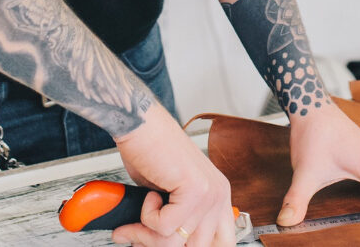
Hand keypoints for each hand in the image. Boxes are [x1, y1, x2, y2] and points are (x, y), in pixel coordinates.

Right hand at [109, 103, 237, 245]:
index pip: (221, 243)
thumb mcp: (167, 196)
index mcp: (218, 198)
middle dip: (159, 244)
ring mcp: (210, 194)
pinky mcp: (195, 190)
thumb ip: (173, 223)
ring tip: (138, 217)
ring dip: (148, 234)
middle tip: (139, 234)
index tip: (163, 243)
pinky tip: (149, 194)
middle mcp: (219, 196)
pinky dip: (147, 217)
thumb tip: (154, 245)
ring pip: (177, 242)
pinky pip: (165, 227)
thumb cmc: (150, 152)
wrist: (140, 124)